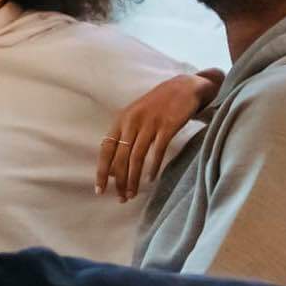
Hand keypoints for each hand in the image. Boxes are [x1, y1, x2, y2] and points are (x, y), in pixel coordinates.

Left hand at [97, 69, 221, 202]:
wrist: (185, 87)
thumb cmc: (159, 105)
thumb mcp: (137, 116)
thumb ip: (125, 138)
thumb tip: (114, 169)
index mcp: (122, 119)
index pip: (106, 149)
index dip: (102, 171)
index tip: (100, 190)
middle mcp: (133, 121)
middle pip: (121, 156)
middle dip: (119, 180)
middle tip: (121, 198)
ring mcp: (150, 123)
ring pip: (137, 157)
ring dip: (133, 178)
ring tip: (133, 193)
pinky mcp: (168, 125)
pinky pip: (157, 150)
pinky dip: (153, 167)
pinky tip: (150, 179)